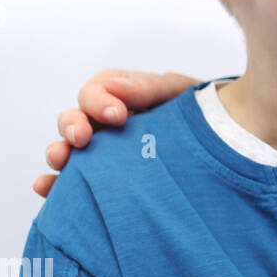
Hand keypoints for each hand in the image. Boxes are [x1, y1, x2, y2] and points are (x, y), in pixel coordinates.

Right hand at [33, 70, 197, 196]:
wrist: (229, 146)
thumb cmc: (205, 115)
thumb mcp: (184, 94)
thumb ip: (152, 88)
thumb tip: (117, 88)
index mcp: (126, 97)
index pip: (98, 90)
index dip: (99, 100)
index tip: (117, 115)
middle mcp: (109, 124)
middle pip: (76, 118)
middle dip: (73, 125)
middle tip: (83, 138)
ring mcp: (104, 152)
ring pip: (68, 148)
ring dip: (58, 151)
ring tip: (61, 160)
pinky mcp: (103, 181)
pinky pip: (72, 183)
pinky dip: (54, 185)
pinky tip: (47, 188)